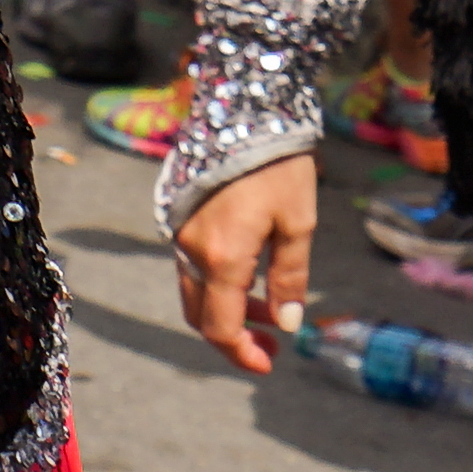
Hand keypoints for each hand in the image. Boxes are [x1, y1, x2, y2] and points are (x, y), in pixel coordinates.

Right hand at [172, 146, 318, 378]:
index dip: (241, 354)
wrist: (241, 107)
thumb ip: (289, 277)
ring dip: (225, 308)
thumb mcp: (297, 224)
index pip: (220, 327)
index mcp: (222, 257)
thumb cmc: (277, 165)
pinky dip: (214, 282)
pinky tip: (246, 271)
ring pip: (193, 290)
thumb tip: (286, 322)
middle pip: (200, 315)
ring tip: (266, 304)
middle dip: (234, 336)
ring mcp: (177, 232)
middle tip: (272, 342)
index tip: (268, 364)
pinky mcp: (174, 215)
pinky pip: (188, 264)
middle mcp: (190, 249)